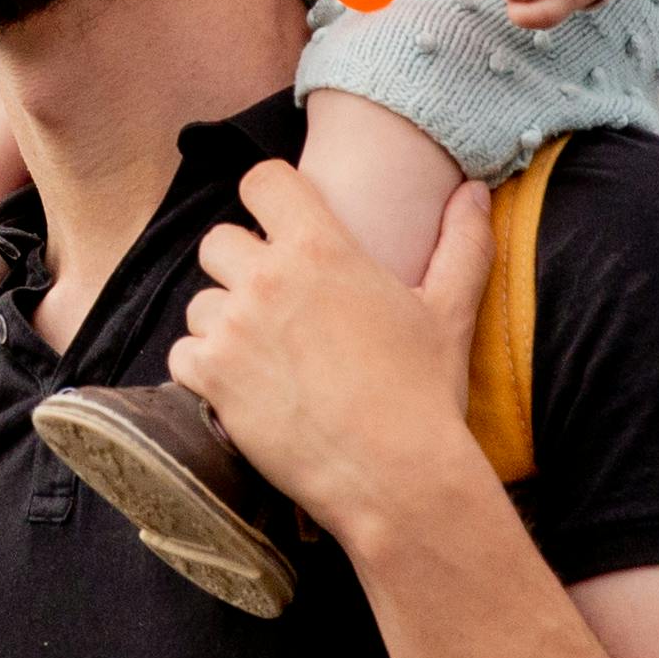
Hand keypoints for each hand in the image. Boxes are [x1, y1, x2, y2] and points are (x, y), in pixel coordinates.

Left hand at [167, 162, 502, 558]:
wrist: (397, 476)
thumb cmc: (425, 394)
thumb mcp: (450, 312)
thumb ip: (462, 244)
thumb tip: (476, 192)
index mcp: (321, 247)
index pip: (263, 181)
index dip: (267, 200)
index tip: (279, 226)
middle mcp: (268, 278)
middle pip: (218, 241)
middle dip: (238, 268)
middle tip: (273, 307)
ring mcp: (234, 327)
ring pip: (200, 304)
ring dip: (223, 326)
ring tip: (265, 359)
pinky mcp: (211, 377)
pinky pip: (182, 355)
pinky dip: (204, 373)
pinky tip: (245, 392)